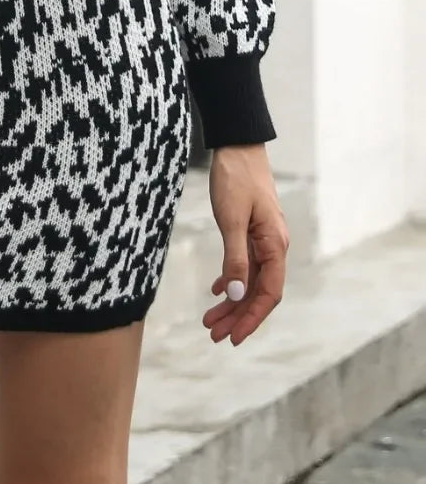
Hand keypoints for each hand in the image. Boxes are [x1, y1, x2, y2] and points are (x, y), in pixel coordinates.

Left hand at [202, 143, 288, 344]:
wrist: (238, 145)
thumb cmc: (236, 178)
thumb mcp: (231, 219)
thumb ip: (235, 257)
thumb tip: (236, 294)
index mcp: (275, 245)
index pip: (268, 293)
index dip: (251, 318)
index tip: (233, 338)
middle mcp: (274, 245)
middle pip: (259, 291)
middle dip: (238, 316)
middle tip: (214, 335)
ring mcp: (264, 238)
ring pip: (250, 279)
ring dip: (232, 301)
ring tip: (210, 320)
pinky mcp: (252, 230)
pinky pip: (245, 263)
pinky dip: (232, 278)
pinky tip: (217, 290)